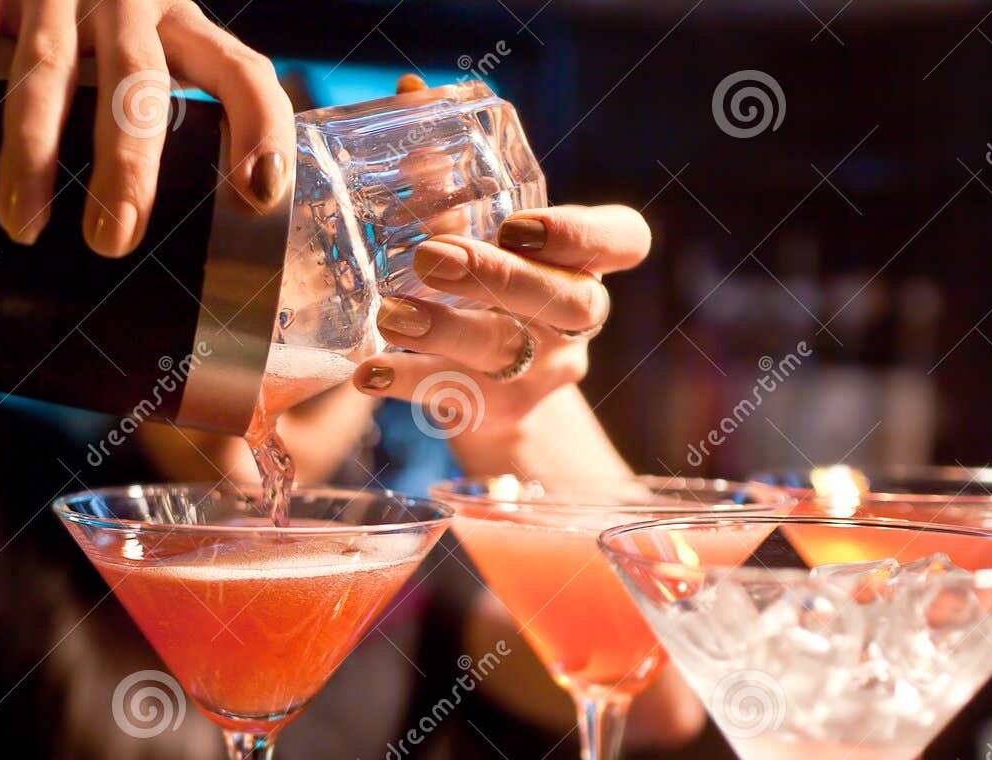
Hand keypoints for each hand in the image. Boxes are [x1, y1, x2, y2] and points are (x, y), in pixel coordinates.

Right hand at [0, 0, 293, 254]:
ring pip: (46, 69)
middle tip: (110, 240)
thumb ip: (170, 132)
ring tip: (24, 228)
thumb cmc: (99, 37)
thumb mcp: (153, 60)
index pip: (240, 72)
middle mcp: (127, 1)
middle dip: (125, 164)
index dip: (258, 131)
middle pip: (135, 80)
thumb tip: (207, 243)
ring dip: (31, 153)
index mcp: (183, 26)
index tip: (256, 198)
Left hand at [351, 202, 650, 474]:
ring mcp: (541, 372)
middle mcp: (576, 320)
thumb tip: (411, 118)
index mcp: (586, 265)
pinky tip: (368, 371)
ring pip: (505, 350)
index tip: (518, 225)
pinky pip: (454, 395)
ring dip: (444, 329)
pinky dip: (406, 381)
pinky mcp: (496, 410)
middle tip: (431, 256)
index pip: (624, 241)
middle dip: (499, 277)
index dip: (581, 234)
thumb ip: (454, 191)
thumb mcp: (481, 243)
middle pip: (567, 302)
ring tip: (389, 313)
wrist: (499, 401)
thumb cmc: (490, 296)